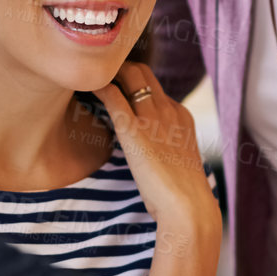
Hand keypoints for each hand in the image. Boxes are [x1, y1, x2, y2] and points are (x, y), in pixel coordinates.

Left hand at [91, 63, 216, 231]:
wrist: (188, 206)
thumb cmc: (181, 194)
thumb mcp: (177, 161)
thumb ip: (165, 149)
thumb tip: (151, 155)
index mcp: (181, 117)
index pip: (156, 89)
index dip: (135, 85)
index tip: (118, 88)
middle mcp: (169, 110)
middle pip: (145, 73)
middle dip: (122, 68)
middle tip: (100, 74)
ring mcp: (153, 118)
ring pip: (132, 76)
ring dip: (111, 73)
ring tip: (91, 76)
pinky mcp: (135, 130)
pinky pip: (115, 97)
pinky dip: (100, 88)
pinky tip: (88, 88)